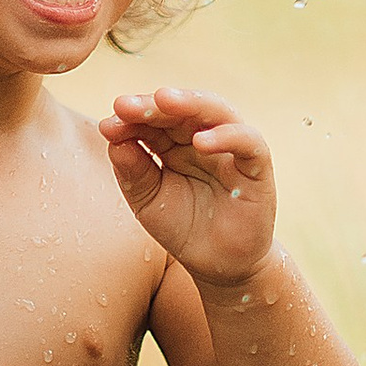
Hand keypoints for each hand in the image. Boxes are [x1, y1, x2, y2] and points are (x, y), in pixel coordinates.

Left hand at [98, 83, 276, 287]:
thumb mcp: (148, 201)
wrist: (218, 265)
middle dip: (153, 105)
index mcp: (173, 143)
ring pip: (217, 112)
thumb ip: (132, 171)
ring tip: (163, 100)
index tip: (108, 125)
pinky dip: (228, 136)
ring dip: (190, 103)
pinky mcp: (257, 168)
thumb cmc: (183, 227)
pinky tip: (201, 141)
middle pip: (181, 109)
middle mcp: (202, 138)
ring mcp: (231, 150)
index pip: (154, 119)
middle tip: (125, 105)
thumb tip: (112, 137)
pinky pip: (249, 143)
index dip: (132, 118)